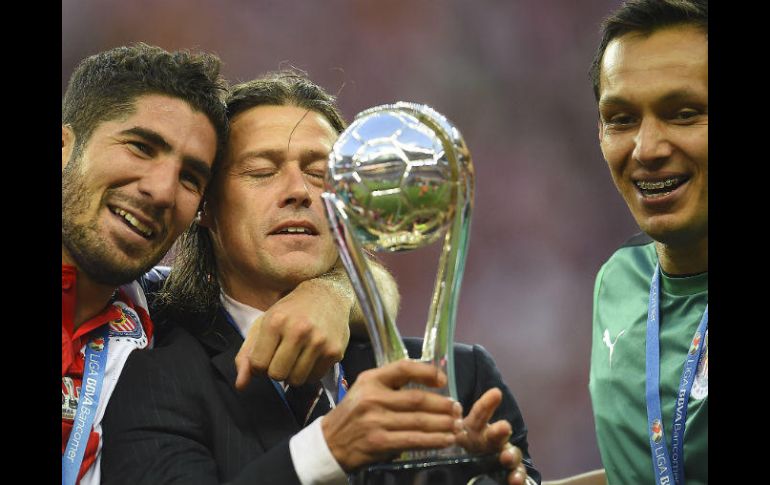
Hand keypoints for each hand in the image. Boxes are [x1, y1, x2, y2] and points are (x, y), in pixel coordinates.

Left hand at [234, 278, 350, 388]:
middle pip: (277, 375)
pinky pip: (314, 378)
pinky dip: (309, 373)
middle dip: (276, 370)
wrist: (327, 295)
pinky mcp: (334, 351)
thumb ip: (246, 355)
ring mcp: (319, 342)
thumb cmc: (290, 311)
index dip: (259, 365)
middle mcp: (298, 331)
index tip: (266, 355)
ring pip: (296, 381)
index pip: (258, 365)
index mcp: (275, 322)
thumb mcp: (263, 325)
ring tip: (296, 357)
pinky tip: (310, 357)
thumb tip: (240, 385)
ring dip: (293, 374)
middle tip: (282, 356)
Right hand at [321, 360, 462, 471]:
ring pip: (419, 421)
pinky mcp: (379, 442)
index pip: (403, 368)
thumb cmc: (352, 414)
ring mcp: (375, 421)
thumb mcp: (365, 390)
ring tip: (457, 425)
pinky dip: (433, 440)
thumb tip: (428, 386)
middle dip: (442, 404)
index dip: (427, 372)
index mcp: (371, 380)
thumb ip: (390, 385)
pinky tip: (446, 440)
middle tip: (457, 408)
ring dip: (443, 424)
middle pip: (417, 398)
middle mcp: (373, 398)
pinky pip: (413, 440)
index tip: (442, 380)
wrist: (329, 443)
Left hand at [456, 388, 528, 484]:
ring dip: (511, 455)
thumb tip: (449, 414)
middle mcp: (492, 441)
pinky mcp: (509, 473)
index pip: (480, 413)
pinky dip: (519, 477)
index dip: (487, 404)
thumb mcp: (452, 435)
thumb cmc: (461, 445)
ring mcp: (503, 457)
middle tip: (504, 427)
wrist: (469, 470)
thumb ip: (451, 427)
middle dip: (500, 430)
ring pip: (511, 454)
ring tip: (507, 458)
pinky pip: (517, 474)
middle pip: (497, 433)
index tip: (496, 393)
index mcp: (476, 428)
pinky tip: (516, 480)